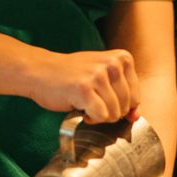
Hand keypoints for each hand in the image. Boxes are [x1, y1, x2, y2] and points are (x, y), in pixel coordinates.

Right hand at [25, 49, 139, 122]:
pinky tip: (79, 106)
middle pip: (125, 107)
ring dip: (98, 115)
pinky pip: (100, 116)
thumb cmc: (72, 76)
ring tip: (83, 101)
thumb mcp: (103, 78)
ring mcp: (98, 76)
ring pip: (113, 114)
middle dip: (108, 111)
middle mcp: (112, 64)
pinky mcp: (84, 89)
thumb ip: (124, 95)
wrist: (39, 71)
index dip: (119, 106)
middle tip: (90, 99)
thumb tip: (136, 117)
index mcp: (122, 58)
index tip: (102, 97)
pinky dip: (90, 118)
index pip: (135, 97)